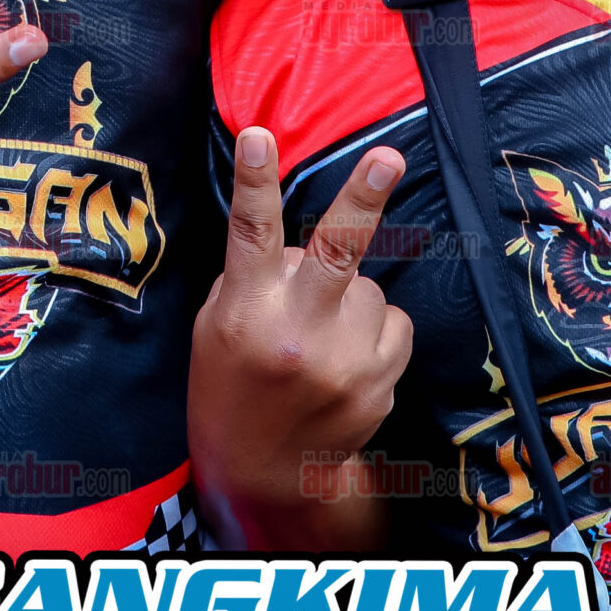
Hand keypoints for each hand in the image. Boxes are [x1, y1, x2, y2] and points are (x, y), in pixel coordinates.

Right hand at [190, 130, 411, 549]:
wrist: (264, 473)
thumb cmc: (231, 382)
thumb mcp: (217, 325)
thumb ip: (256, 277)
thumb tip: (308, 239)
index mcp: (247, 312)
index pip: (250, 235)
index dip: (253, 182)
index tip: (258, 137)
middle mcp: (296, 334)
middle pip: (335, 253)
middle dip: (362, 199)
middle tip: (387, 157)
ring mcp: (343, 363)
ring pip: (368, 288)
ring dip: (349, 298)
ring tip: (320, 338)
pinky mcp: (379, 383)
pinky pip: (393, 323)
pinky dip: (374, 330)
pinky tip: (345, 360)